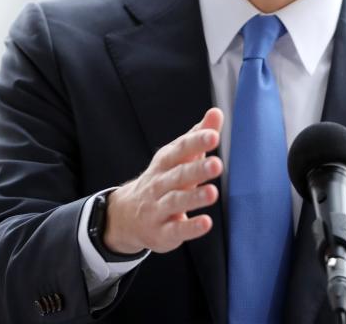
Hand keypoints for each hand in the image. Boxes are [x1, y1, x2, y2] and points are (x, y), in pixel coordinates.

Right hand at [103, 107, 223, 253]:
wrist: (127, 215)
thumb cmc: (164, 179)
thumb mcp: (178, 157)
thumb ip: (198, 136)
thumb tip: (217, 112)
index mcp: (165, 162)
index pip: (180, 150)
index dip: (196, 142)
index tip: (214, 135)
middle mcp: (159, 184)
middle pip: (178, 175)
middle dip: (197, 170)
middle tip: (217, 164)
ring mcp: (158, 209)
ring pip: (175, 201)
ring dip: (194, 197)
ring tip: (213, 193)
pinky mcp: (162, 233)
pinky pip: (175, 230)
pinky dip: (190, 227)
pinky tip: (206, 223)